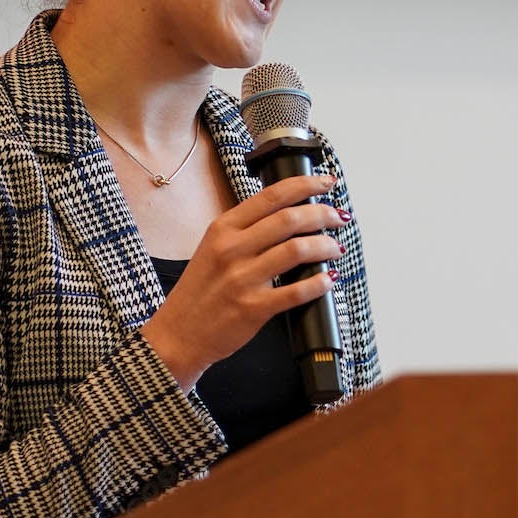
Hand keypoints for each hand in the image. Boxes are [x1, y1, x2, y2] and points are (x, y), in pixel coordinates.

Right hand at [140, 173, 345, 388]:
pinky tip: (329, 279)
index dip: (306, 185)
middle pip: (290, 219)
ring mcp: (242, 278)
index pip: (272, 196)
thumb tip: (289, 216)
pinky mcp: (253, 308)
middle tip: (339, 218)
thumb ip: (245, 231)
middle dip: (323, 214)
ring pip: (297, 250)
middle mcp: (232, 249)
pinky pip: (296, 292)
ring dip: (325, 247)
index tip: (326, 183)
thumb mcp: (213, 249)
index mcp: (223, 229)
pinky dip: (319, 283)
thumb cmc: (200, 291)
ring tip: (335, 249)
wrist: (179, 334)